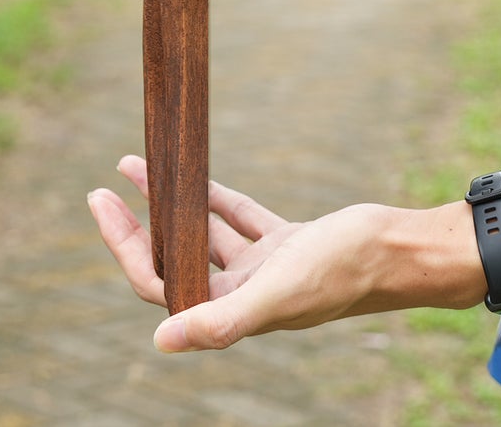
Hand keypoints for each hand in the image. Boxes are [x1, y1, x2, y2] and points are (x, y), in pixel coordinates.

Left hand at [87, 155, 483, 352]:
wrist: (398, 249)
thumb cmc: (342, 270)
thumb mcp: (278, 292)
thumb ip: (222, 319)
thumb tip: (159, 339)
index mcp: (234, 311)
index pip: (159, 283)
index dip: (125, 246)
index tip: (102, 202)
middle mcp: (243, 293)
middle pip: (173, 258)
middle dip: (138, 223)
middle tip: (105, 187)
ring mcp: (264, 269)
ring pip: (202, 233)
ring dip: (172, 201)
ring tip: (140, 162)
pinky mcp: (286, 244)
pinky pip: (238, 217)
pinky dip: (215, 197)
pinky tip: (195, 173)